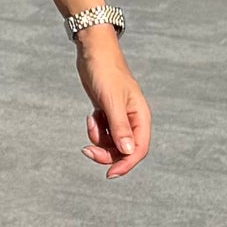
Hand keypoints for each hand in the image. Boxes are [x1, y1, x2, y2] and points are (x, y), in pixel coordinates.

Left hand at [76, 28, 150, 177]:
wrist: (93, 52)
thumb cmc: (105, 72)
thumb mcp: (111, 101)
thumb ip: (120, 127)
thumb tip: (128, 151)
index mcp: (141, 116)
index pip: (138, 149)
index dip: (126, 164)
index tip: (109, 174)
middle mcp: (133, 119)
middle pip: (123, 150)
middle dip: (106, 153)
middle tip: (86, 150)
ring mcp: (120, 117)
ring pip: (111, 142)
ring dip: (98, 139)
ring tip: (91, 121)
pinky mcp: (107, 113)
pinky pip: (103, 132)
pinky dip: (95, 129)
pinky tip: (91, 115)